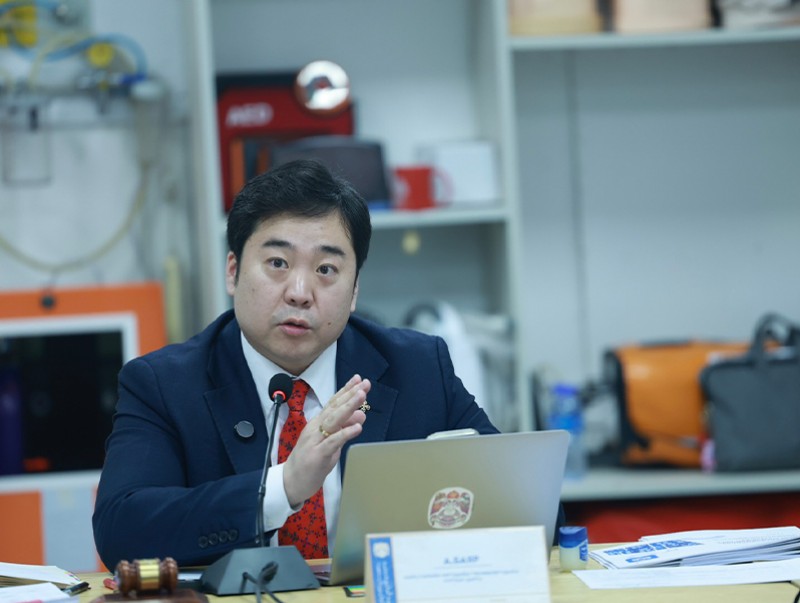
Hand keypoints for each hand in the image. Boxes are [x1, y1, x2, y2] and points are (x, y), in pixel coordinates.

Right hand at [283, 374, 369, 506]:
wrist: (291, 482)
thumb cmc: (310, 461)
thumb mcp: (330, 443)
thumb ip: (343, 428)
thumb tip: (360, 415)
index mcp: (318, 423)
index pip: (333, 403)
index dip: (346, 390)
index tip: (359, 379)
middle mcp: (315, 428)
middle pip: (334, 407)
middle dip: (350, 394)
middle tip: (364, 384)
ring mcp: (315, 440)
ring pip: (333, 420)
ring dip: (348, 407)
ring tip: (361, 397)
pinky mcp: (317, 455)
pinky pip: (332, 442)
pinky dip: (345, 433)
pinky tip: (357, 427)